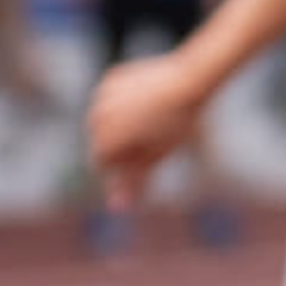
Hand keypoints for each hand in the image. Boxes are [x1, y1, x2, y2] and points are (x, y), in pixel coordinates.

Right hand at [87, 50, 201, 203]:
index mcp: (105, 141)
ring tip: (154, 118)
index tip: (148, 157)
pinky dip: (125, 102)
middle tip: (154, 136)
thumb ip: (134, 181)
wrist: (190, 81)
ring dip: (122, 122)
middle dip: (123, 143)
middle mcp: (95, 118)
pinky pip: (113, 96)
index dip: (126, 164)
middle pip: (103, 140)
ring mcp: (101, 95)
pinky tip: (149, 100)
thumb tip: (116, 207)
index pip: (104, 164)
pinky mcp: (111, 78)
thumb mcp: (157, 156)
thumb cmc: (177, 124)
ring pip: (106, 117)